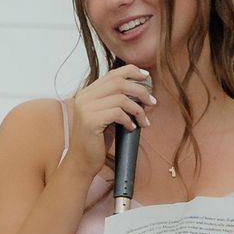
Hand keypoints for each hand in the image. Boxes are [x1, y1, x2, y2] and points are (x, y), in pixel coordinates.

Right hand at [67, 63, 154, 180]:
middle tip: (152, 102)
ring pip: (121, 98)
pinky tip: (131, 128)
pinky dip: (129, 120)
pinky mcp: (90, 121)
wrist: (82, 162)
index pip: (112, 74)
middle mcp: (84, 97)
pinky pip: (118, 113)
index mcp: (87, 93)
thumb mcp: (108, 115)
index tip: (147, 78)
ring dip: (138, 109)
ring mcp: (86, 108)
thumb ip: (117, 101)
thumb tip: (142, 91)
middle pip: (119, 83)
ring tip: (143, 121)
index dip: (132, 72)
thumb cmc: (97, 140)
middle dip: (140, 91)